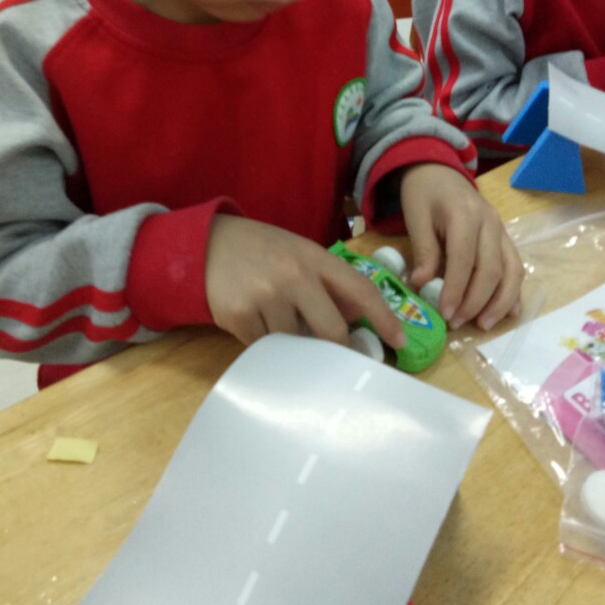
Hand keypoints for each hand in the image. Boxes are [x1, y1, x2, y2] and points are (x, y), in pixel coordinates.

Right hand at [205, 215, 405, 348]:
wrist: (205, 244)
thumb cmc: (260, 250)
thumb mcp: (299, 253)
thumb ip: (328, 281)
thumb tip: (358, 317)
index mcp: (314, 258)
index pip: (360, 290)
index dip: (384, 319)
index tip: (399, 343)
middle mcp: (294, 276)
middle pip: (333, 331)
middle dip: (338, 350)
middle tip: (337, 360)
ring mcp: (266, 296)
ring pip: (296, 344)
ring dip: (293, 344)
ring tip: (277, 322)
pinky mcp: (240, 316)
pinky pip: (265, 347)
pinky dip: (265, 344)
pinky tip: (254, 322)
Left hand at [400, 163, 523, 330]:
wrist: (439, 170)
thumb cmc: (424, 194)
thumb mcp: (415, 216)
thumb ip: (423, 249)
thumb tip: (422, 284)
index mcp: (465, 214)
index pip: (464, 259)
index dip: (456, 290)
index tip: (445, 313)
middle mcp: (490, 222)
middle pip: (491, 269)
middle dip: (476, 301)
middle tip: (457, 323)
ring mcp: (502, 230)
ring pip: (512, 270)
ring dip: (500, 302)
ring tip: (483, 325)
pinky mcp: (505, 238)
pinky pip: (516, 266)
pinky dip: (514, 292)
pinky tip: (508, 313)